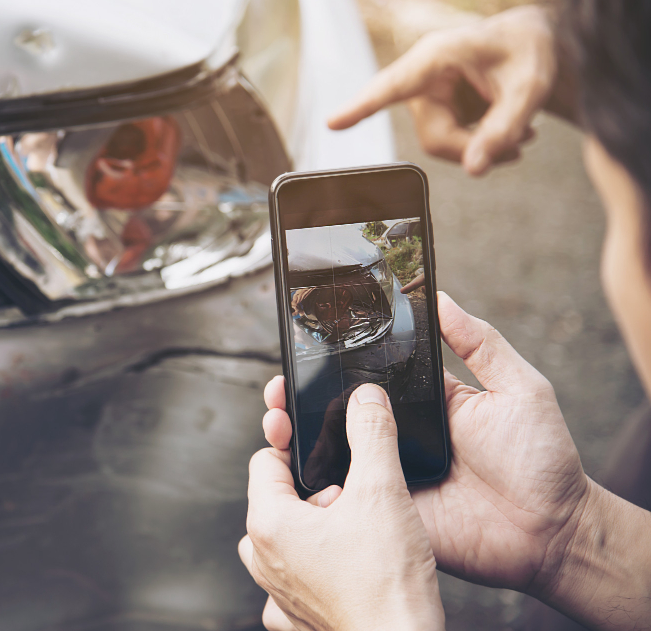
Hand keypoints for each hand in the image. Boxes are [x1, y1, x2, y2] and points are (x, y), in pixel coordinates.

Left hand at [239, 384, 444, 630]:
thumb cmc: (387, 584)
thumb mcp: (382, 491)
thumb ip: (372, 434)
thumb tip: (366, 398)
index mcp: (269, 523)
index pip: (265, 460)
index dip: (295, 443)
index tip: (317, 438)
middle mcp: (264, 559)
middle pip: (277, 498)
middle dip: (314, 488)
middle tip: (352, 496)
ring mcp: (278, 592)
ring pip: (287, 538)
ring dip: (317, 526)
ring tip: (357, 529)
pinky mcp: (298, 617)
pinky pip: (296, 579)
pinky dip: (317, 566)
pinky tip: (348, 563)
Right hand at [261, 293, 590, 599]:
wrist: (552, 532)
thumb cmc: (543, 459)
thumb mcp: (517, 388)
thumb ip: (480, 343)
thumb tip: (442, 298)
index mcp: (422, 403)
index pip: (366, 376)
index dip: (332, 364)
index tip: (301, 348)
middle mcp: (398, 437)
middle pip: (335, 414)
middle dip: (298, 399)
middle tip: (277, 388)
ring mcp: (389, 476)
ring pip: (331, 454)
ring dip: (296, 438)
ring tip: (276, 421)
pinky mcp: (388, 512)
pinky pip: (346, 499)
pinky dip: (318, 487)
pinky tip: (295, 469)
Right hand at [328, 5, 564, 174]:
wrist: (532, 43)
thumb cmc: (529, 52)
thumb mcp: (529, 90)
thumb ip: (503, 129)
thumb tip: (474, 171)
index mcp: (437, 56)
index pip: (393, 86)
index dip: (362, 106)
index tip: (333, 123)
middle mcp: (423, 76)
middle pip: (434, 137)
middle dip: (474, 149)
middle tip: (519, 149)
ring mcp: (427, 95)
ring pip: (441, 144)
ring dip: (480, 149)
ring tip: (523, 136)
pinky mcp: (436, 109)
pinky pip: (449, 142)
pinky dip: (480, 145)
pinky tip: (511, 132)